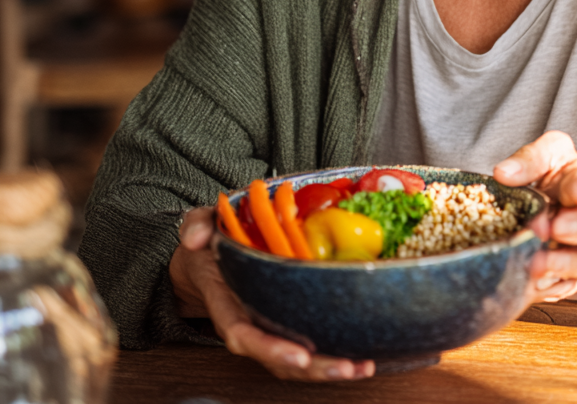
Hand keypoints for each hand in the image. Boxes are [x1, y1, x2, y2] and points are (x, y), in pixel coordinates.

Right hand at [169, 207, 373, 380]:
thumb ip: (196, 226)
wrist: (208, 259)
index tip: (300, 355)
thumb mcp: (199, 226)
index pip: (244, 336)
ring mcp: (269, 327)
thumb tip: (197, 237)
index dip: (271, 349)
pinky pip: (308, 344)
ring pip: (297, 361)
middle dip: (313, 369)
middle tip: (346, 366)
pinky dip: (333, 351)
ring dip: (329, 368)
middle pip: (278, 358)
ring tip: (362, 366)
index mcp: (227, 306)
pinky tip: (361, 354)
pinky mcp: (287, 322)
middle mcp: (249, 324)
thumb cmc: (209, 245)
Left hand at [494, 131, 576, 303]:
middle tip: (555, 228)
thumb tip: (502, 173)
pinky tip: (537, 286)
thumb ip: (530, 160)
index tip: (574, 191)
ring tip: (538, 265)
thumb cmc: (559, 182)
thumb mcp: (548, 157)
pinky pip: (571, 286)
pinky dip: (555, 287)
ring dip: (563, 264)